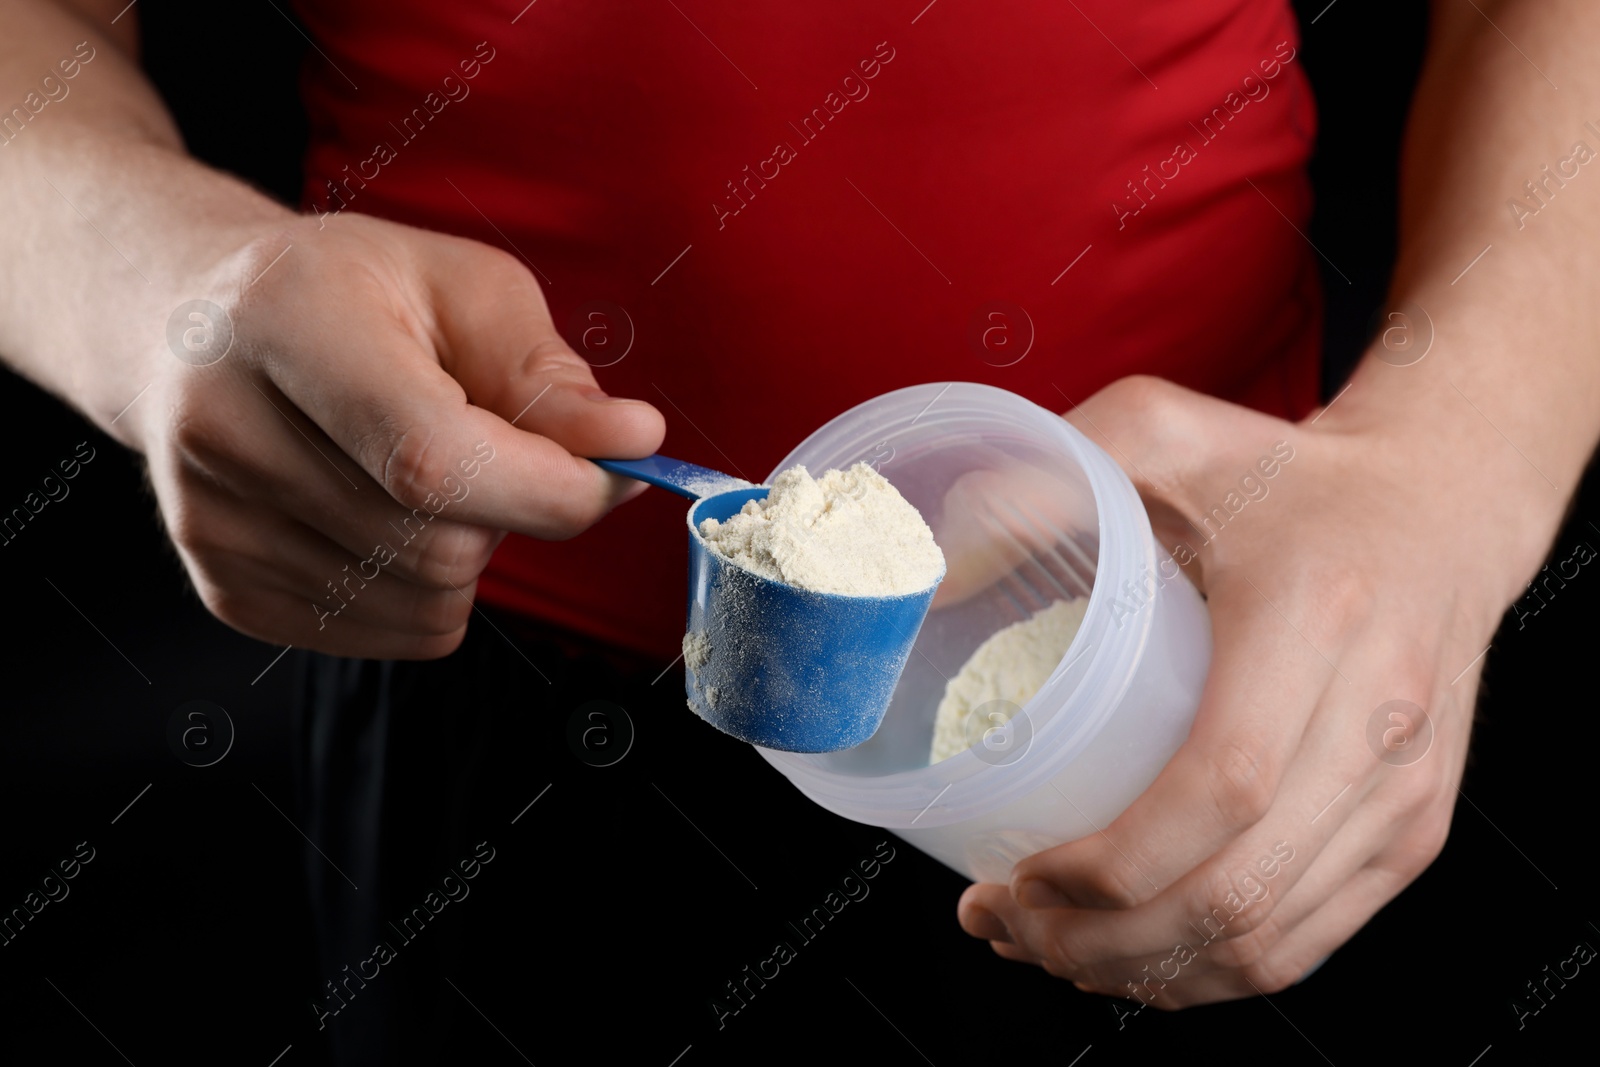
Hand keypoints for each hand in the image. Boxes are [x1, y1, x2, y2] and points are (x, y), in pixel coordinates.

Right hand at [128, 213, 663, 657]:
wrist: (196, 327)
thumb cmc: (350, 296)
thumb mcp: (463, 287)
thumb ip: (547, 373)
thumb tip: (632, 445)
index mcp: (287, 322)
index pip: (434, 457)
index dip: (549, 487)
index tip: (619, 471)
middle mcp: (226, 426)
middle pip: (435, 544)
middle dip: (514, 512)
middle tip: (498, 450)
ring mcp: (212, 518)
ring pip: (423, 603)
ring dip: (473, 553)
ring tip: (431, 474)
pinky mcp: (223, 585)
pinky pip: (390, 634)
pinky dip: (429, 591)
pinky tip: (392, 514)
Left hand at [956, 375, 1555, 1007]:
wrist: (1441, 509)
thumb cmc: (1293, 478)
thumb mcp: (1170, 436)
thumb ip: (1050, 473)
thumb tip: (932, 564)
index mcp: (1316, 622)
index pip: (1219, 786)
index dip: (1111, 863)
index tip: (1020, 872)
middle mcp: (1377, 724)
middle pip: (1234, 893)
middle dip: (1099, 941)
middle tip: (1004, 922)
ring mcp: (1404, 795)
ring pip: (1266, 942)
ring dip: (1141, 973)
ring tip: (1045, 947)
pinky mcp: (1412, 834)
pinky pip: (1305, 943)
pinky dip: (1208, 975)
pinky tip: (1132, 958)